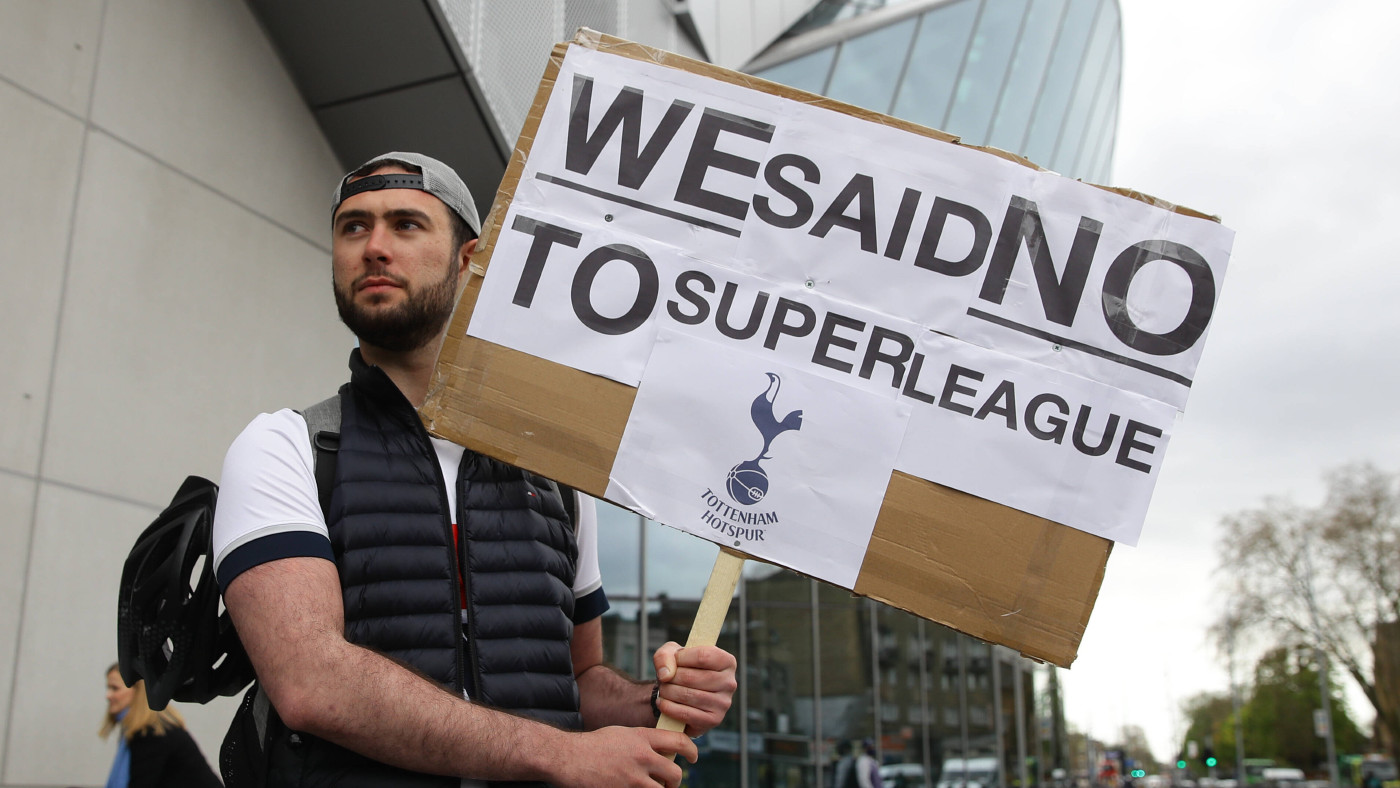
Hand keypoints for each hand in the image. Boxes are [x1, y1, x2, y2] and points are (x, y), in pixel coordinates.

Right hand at [553, 726, 695, 787]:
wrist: (568, 757)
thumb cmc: (593, 746)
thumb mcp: (622, 734)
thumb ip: (643, 741)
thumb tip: (663, 751)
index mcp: (642, 737)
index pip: (679, 741)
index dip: (692, 751)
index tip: (693, 757)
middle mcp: (642, 756)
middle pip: (675, 774)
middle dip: (675, 781)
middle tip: (669, 783)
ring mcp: (633, 778)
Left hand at [652, 642, 736, 736]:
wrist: (682, 699)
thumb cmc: (681, 671)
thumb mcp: (672, 655)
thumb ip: (665, 656)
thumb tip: (666, 675)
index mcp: (726, 661)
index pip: (702, 656)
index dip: (682, 658)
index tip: (674, 662)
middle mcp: (729, 682)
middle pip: (691, 677)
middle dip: (671, 678)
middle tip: (664, 680)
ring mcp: (723, 703)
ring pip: (688, 695)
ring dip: (668, 692)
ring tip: (664, 690)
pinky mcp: (714, 720)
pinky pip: (686, 713)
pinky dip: (669, 708)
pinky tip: (663, 703)